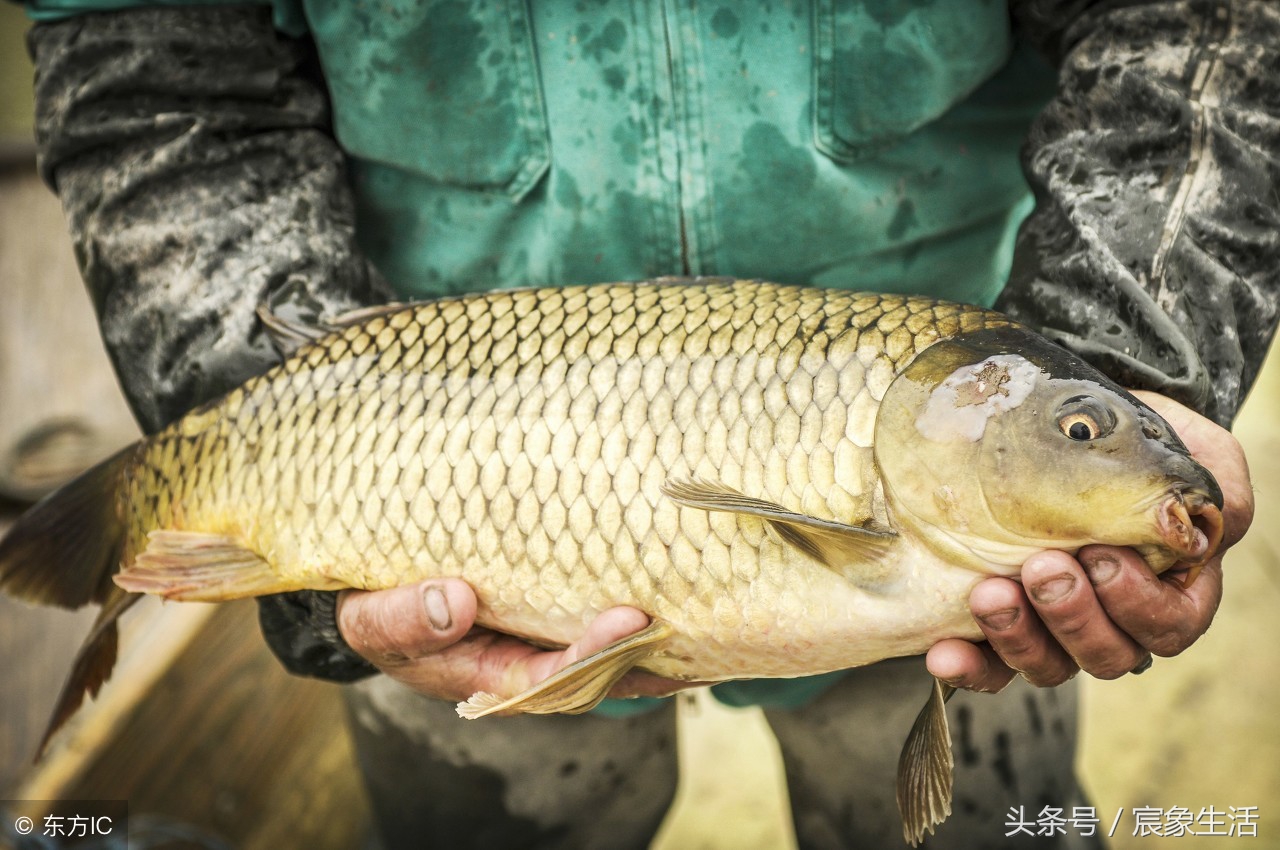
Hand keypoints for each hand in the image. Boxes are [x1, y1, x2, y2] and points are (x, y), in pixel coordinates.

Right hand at [337, 579, 690, 702]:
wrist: (371, 597)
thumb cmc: (374, 610)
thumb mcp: (373, 618)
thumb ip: (407, 616)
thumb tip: (456, 602)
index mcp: (484, 675)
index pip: (550, 677)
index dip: (592, 654)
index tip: (629, 620)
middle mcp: (522, 665)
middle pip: (596, 670)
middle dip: (646, 651)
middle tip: (692, 621)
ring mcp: (540, 642)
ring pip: (607, 651)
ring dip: (656, 640)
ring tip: (710, 617)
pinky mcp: (550, 614)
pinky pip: (597, 619)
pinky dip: (637, 614)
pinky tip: (680, 594)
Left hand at [927, 391, 1253, 691]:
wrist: (1066, 426)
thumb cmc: (1138, 442)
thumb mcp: (1194, 452)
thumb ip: (1214, 488)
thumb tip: (1197, 523)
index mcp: (1171, 590)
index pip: (1167, 626)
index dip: (1137, 604)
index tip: (1103, 556)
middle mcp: (1114, 621)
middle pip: (1105, 654)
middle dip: (1072, 615)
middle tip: (1042, 566)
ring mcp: (1053, 628)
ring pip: (1047, 665)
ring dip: (1018, 636)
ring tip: (990, 592)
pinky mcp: (1002, 624)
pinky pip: (989, 666)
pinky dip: (968, 665)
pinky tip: (943, 652)